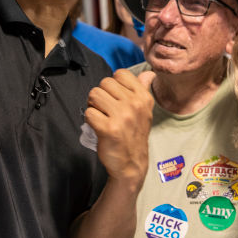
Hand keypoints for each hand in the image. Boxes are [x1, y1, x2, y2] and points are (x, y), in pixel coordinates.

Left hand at [84, 70, 154, 186]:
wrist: (131, 164)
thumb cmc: (134, 134)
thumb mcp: (144, 110)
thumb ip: (143, 89)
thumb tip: (148, 73)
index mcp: (143, 97)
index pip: (120, 74)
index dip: (113, 85)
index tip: (116, 98)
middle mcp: (134, 104)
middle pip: (104, 83)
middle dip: (101, 96)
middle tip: (106, 110)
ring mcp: (122, 116)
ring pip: (94, 95)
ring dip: (93, 106)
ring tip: (102, 117)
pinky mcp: (108, 129)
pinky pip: (89, 113)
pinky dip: (90, 120)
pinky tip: (99, 127)